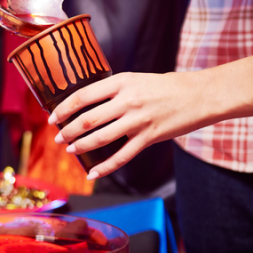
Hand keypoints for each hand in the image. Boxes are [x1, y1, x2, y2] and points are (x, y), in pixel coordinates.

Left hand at [47, 71, 208, 179]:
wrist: (200, 95)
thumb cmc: (165, 86)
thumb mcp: (135, 79)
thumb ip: (113, 90)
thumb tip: (86, 105)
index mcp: (121, 81)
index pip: (83, 96)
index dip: (63, 109)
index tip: (52, 118)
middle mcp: (128, 100)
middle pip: (88, 119)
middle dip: (68, 131)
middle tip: (58, 138)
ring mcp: (139, 120)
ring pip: (101, 138)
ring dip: (82, 146)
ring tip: (71, 150)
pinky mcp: (149, 137)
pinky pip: (122, 156)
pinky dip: (105, 167)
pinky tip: (93, 172)